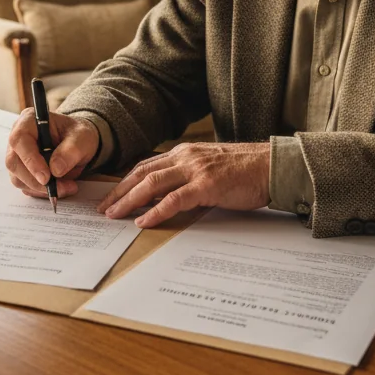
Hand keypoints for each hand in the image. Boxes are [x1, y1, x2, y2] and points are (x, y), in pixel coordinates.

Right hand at [5, 109, 99, 199]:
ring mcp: (17, 156)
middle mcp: (18, 138)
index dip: (30, 160)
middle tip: (60, 188)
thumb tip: (55, 170)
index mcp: (29, 121)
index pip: (19, 140)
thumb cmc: (78, 135)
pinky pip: (25, 186)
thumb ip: (71, 150)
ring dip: (41, 189)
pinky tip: (59, 187)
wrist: (78, 144)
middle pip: (14, 163)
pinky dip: (42, 192)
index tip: (46, 177)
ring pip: (18, 178)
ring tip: (66, 187)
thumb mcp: (82, 138)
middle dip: (36, 181)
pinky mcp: (21, 171)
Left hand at [97, 142, 270, 227]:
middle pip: (142, 173)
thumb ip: (188, 179)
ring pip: (152, 184)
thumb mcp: (209, 169)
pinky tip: (143, 221)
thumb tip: (167, 198)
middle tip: (103, 208)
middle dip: (119, 191)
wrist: (272, 166)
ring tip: (115, 215)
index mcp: (185, 153)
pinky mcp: (207, 185)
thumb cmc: (244, 171)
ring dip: (129, 200)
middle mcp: (186, 157)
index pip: (146, 166)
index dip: (125, 182)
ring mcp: (196, 170)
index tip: (111, 196)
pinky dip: (155, 211)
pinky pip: (174, 199)